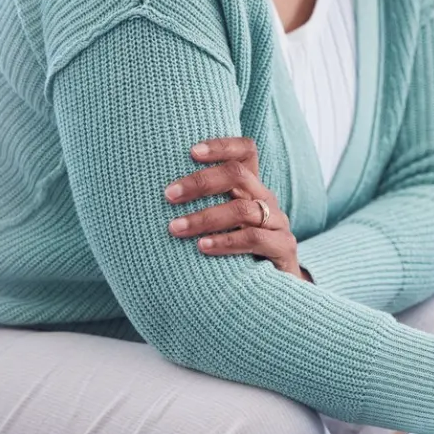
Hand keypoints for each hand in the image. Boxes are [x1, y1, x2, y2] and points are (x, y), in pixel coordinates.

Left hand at [165, 137, 306, 279]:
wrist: (276, 288)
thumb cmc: (235, 251)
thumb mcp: (220, 223)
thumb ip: (200, 205)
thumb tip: (149, 195)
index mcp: (250, 187)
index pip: (245, 151)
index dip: (222, 145)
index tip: (190, 151)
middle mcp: (265, 199)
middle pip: (239, 175)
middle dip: (200, 182)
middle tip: (169, 195)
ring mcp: (278, 222)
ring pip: (243, 209)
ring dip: (205, 217)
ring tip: (175, 228)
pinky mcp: (284, 247)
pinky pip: (255, 238)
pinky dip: (226, 241)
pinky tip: (202, 247)